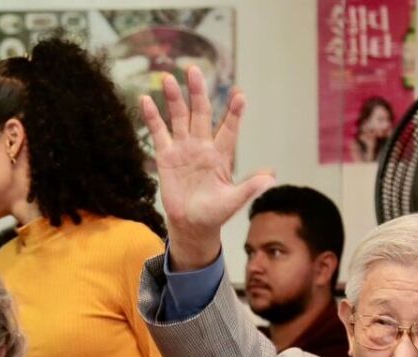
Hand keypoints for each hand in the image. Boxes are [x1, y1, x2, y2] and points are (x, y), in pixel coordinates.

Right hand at [139, 66, 273, 270]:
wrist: (191, 225)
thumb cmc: (214, 214)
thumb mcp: (233, 202)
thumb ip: (249, 188)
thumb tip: (271, 178)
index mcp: (221, 154)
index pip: (229, 128)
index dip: (234, 113)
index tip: (240, 96)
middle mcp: (202, 145)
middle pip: (201, 113)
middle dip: (198, 92)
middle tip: (193, 70)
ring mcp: (183, 148)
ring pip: (179, 117)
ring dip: (174, 99)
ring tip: (169, 78)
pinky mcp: (165, 156)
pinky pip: (158, 133)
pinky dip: (152, 117)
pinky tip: (145, 99)